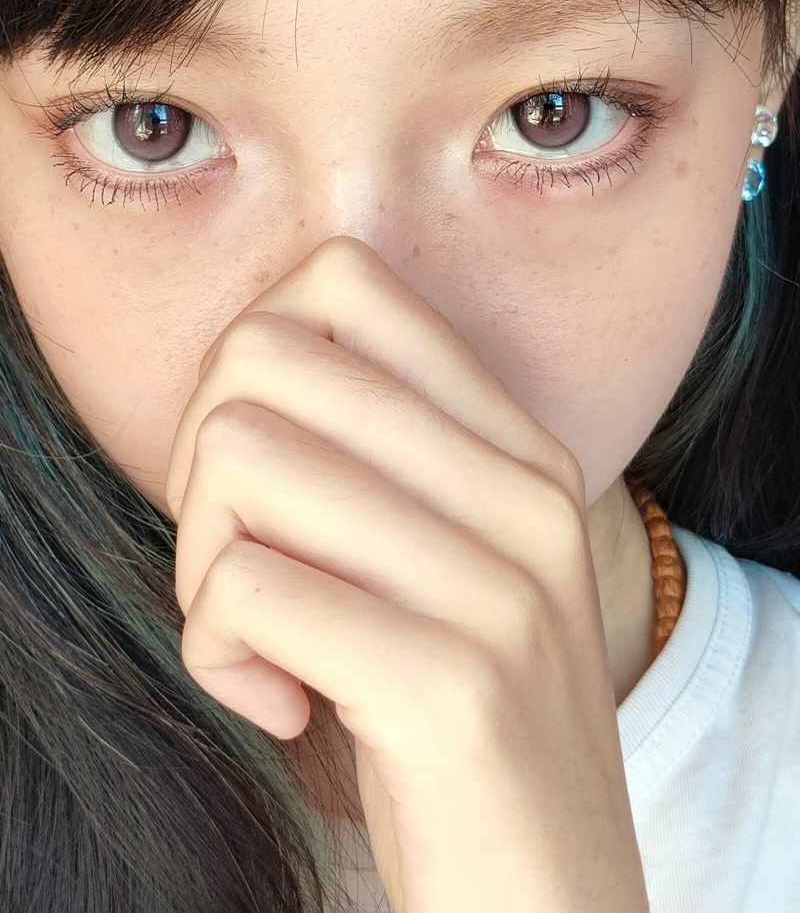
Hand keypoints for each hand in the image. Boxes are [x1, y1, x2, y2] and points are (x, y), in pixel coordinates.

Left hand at [165, 235, 649, 912]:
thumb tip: (243, 373)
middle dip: (202, 467)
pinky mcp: (450, 684)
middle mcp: (522, 492)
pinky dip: (220, 652)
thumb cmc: (460, 712)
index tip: (265, 466)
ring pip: (237, 460)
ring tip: (258, 638)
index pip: (343, 282)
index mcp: (519, 446)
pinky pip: (242, 589)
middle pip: (260, 360)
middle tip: (240, 558)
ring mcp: (497, 585)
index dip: (251, 362)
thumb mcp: (448, 560)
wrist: (550, 888)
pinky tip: (282, 704)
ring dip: (202, 566)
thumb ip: (374, 459)